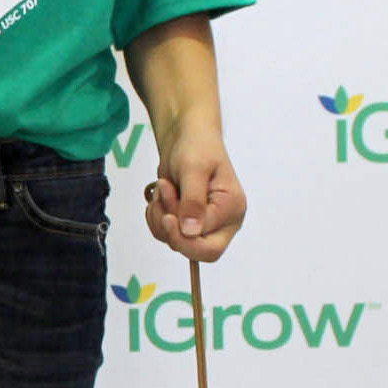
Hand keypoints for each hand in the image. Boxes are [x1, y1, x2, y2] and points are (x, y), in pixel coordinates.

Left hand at [145, 137, 245, 261]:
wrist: (185, 135)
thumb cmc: (196, 145)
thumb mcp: (194, 169)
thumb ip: (193, 202)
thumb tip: (191, 232)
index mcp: (232, 210)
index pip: (208, 246)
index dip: (181, 233)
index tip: (165, 207)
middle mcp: (222, 222)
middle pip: (197, 252)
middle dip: (172, 231)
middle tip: (161, 205)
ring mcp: (203, 223)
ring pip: (174, 242)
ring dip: (160, 217)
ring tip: (164, 187)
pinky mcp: (186, 221)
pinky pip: (164, 233)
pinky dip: (155, 216)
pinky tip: (161, 194)